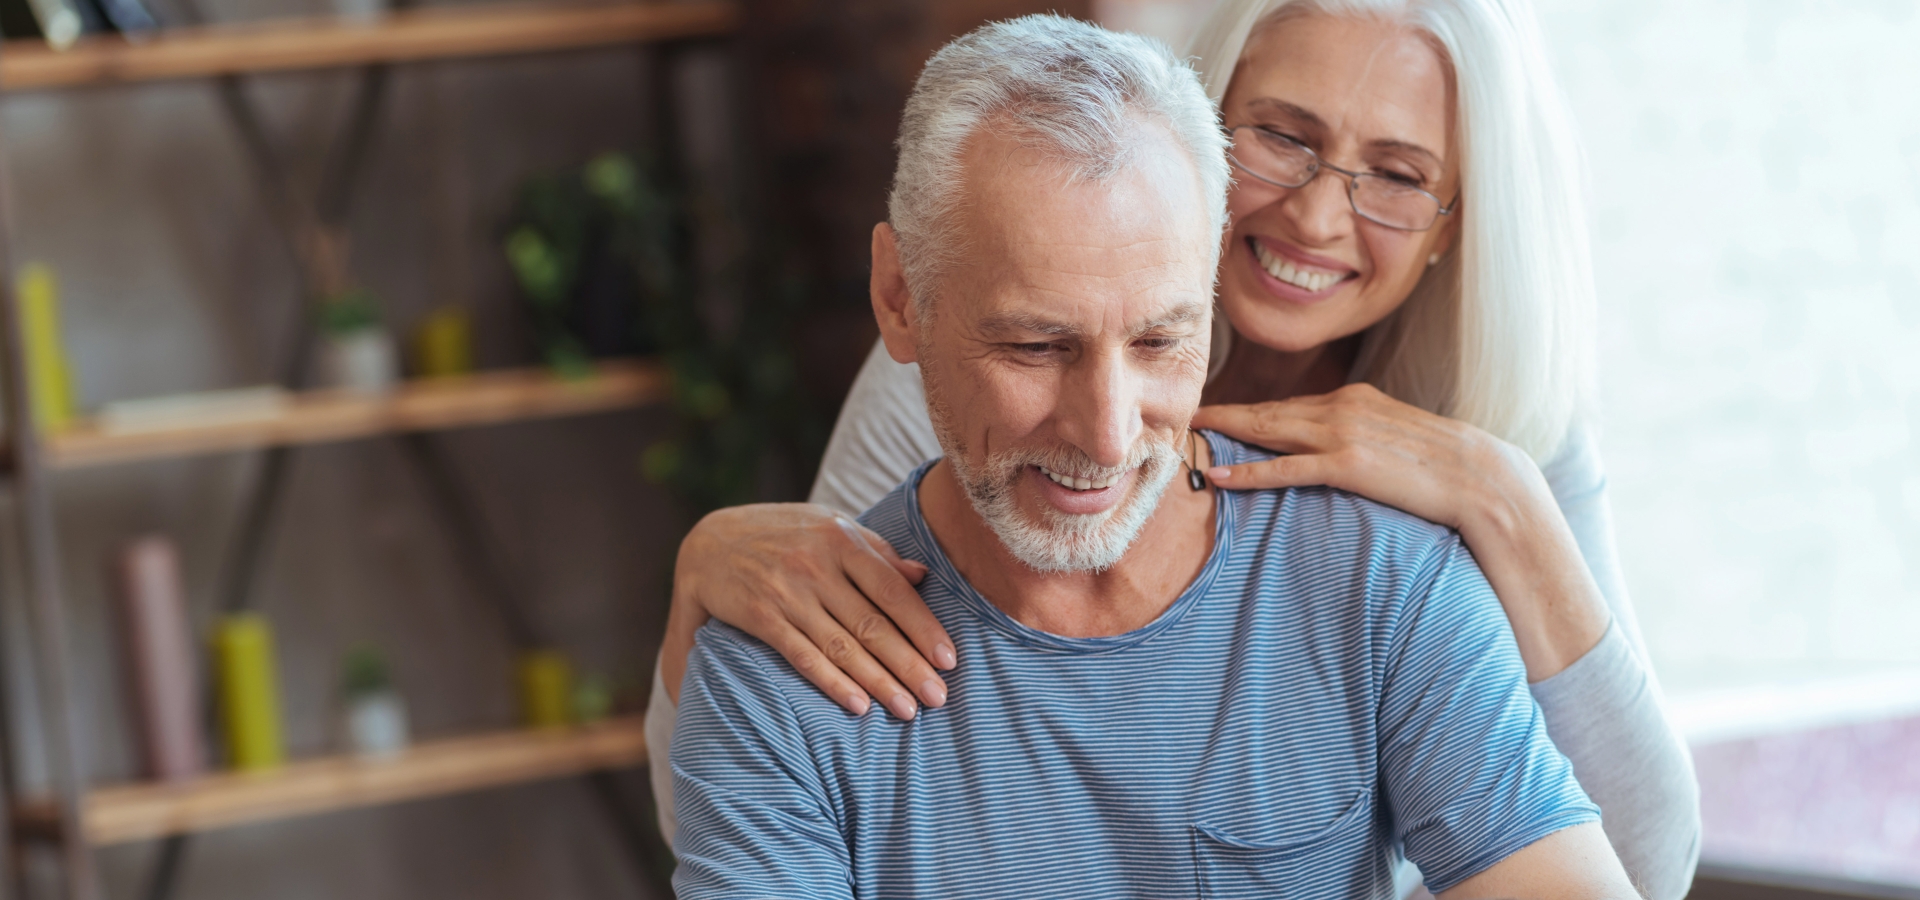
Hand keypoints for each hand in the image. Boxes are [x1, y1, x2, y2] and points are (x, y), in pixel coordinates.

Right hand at [662, 503, 955, 719]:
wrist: (707, 541)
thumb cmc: (783, 534)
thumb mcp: (829, 526)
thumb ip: (875, 550)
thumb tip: (921, 574)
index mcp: (841, 539)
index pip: (893, 589)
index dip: (923, 626)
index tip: (949, 659)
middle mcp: (816, 566)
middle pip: (873, 624)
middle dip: (909, 664)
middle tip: (937, 697)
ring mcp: (787, 592)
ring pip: (842, 645)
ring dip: (878, 682)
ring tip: (907, 710)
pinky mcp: (760, 616)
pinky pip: (802, 655)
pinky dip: (831, 682)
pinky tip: (858, 705)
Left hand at [1191, 382, 1507, 529]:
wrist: (1482, 474)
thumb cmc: (1443, 464)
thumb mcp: (1395, 436)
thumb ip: (1362, 435)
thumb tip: (1339, 451)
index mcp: (1353, 398)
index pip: (1288, 405)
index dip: (1248, 412)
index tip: (1216, 416)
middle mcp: (1342, 407)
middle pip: (1268, 411)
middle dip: (1224, 416)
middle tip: (1184, 418)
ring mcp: (1343, 433)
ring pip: (1269, 431)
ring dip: (1227, 435)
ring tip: (1189, 438)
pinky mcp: (1348, 463)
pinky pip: (1286, 468)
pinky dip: (1249, 472)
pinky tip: (1219, 476)